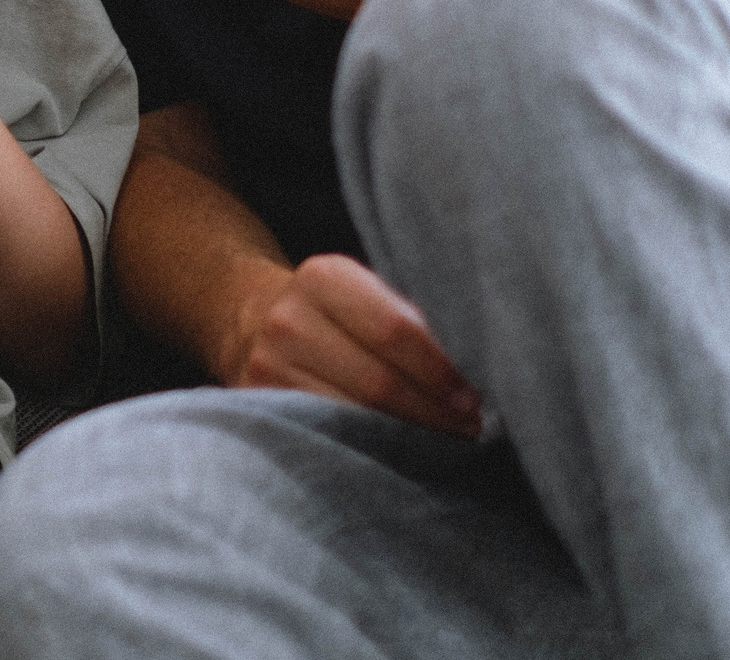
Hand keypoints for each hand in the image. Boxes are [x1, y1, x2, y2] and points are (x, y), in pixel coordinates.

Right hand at [227, 253, 481, 437]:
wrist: (253, 319)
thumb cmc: (337, 312)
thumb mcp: (367, 293)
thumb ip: (412, 321)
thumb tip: (476, 375)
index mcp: (325, 278)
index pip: (396, 330)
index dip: (441, 372)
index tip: (474, 400)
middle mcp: (289, 319)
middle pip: (378, 381)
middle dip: (432, 413)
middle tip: (469, 430)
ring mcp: (267, 364)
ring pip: (353, 416)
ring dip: (407, 438)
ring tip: (441, 443)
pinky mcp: (258, 402)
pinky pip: (326, 434)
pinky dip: (369, 447)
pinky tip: (396, 450)